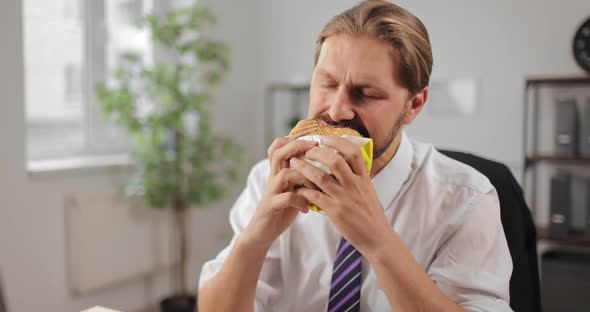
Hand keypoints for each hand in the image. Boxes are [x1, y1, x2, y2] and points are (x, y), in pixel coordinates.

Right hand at [241, 137, 318, 249]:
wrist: (261, 232)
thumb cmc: (281, 210)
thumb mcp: (292, 190)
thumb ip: (302, 178)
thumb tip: (327, 169)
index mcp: (278, 172)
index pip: (278, 146)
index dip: (294, 140)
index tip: (313, 143)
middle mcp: (273, 178)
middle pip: (280, 153)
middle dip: (299, 147)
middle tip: (316, 149)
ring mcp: (271, 191)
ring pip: (285, 174)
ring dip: (305, 178)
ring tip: (316, 189)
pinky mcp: (272, 206)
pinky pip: (287, 197)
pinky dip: (300, 201)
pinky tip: (307, 208)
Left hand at [289, 136, 391, 256]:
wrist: (377, 238)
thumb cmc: (371, 215)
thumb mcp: (368, 191)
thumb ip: (357, 177)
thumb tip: (346, 163)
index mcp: (364, 178)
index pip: (353, 152)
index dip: (338, 142)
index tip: (324, 138)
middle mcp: (355, 185)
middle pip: (334, 161)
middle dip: (317, 152)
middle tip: (306, 150)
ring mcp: (345, 199)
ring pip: (321, 177)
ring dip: (305, 168)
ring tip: (294, 163)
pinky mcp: (336, 212)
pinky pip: (316, 197)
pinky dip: (305, 190)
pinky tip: (298, 188)